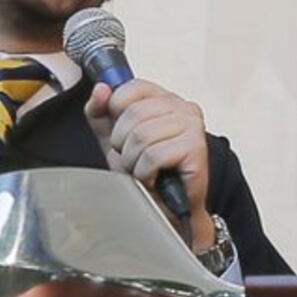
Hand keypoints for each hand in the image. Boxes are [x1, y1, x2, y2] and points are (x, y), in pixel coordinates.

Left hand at [86, 76, 217, 250]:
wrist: (168, 209)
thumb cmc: (147, 172)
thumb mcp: (115, 136)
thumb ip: (101, 111)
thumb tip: (100, 89)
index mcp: (166, 99)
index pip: (132, 87)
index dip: (116, 111)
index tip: (121, 133)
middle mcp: (184, 107)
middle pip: (133, 114)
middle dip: (123, 144)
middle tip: (133, 159)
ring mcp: (193, 126)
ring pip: (141, 136)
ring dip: (133, 161)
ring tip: (143, 170)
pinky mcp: (196, 149)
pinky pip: (153, 156)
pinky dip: (145, 173)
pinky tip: (153, 179)